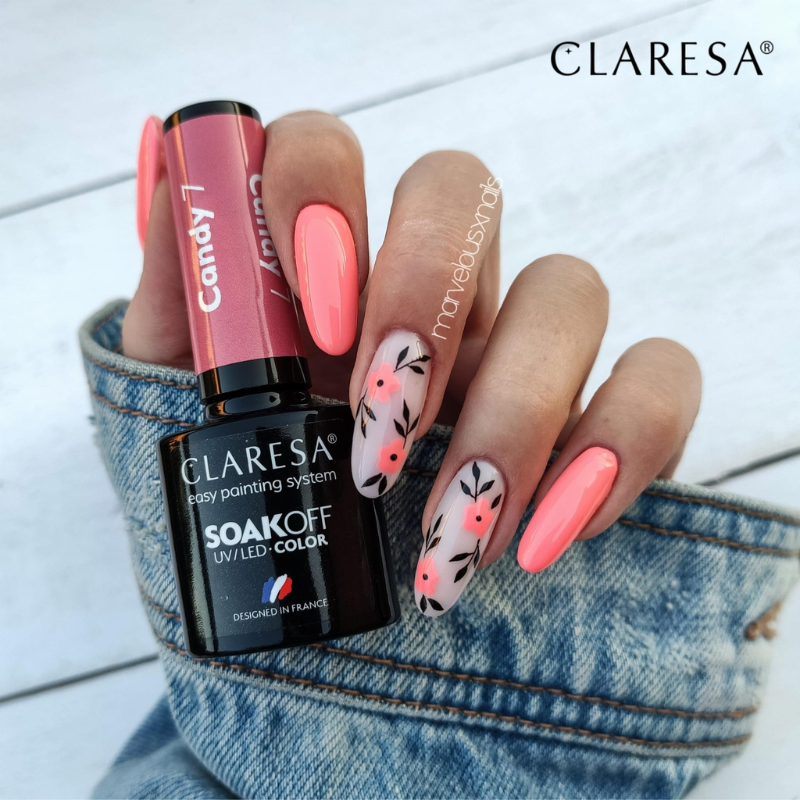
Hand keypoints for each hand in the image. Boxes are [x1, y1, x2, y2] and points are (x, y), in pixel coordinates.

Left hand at [124, 111, 700, 616]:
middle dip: (425, 302)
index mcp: (327, 267)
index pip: (327, 150)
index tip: (315, 323)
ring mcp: (521, 344)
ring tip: (453, 533)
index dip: (321, 200)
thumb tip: (174, 174)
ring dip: (514, 415)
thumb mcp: (187, 410)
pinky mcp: (600, 414)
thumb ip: (183, 300)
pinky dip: (619, 450)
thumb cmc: (254, 502)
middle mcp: (430, 285)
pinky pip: (660, 380)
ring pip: (569, 290)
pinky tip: (546, 536)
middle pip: (463, 189)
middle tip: (381, 438)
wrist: (320, 609)